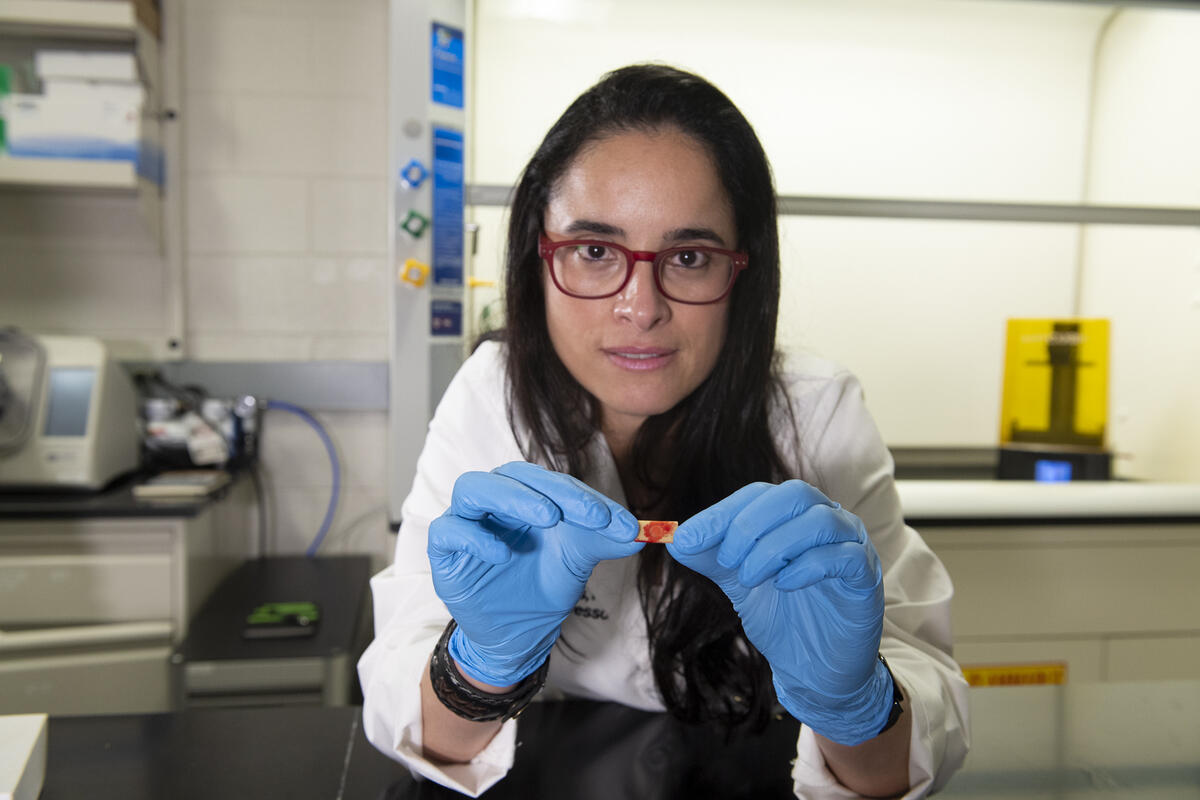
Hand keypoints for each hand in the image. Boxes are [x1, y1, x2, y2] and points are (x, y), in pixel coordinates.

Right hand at [428, 461, 641, 686]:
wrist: (518, 633)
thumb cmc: (543, 587)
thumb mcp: (578, 561)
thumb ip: (604, 539)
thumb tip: (639, 532)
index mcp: (526, 496)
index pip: (552, 481)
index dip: (583, 496)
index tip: (615, 520)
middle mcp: (494, 501)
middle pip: (513, 474)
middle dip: (553, 491)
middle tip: (588, 516)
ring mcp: (466, 522)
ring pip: (473, 487)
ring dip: (512, 497)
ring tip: (547, 518)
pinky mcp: (444, 551)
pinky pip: (448, 531)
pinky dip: (475, 537)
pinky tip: (503, 554)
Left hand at [666, 480, 892, 744]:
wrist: (814, 669)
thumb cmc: (782, 618)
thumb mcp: (738, 584)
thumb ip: (711, 558)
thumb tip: (675, 538)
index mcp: (792, 516)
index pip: (757, 494)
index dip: (721, 513)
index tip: (687, 538)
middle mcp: (826, 520)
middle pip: (793, 495)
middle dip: (750, 525)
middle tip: (726, 561)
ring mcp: (852, 545)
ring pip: (820, 520)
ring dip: (775, 546)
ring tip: (750, 579)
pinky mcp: (866, 576)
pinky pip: (843, 556)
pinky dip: (807, 566)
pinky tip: (784, 586)